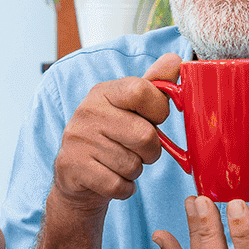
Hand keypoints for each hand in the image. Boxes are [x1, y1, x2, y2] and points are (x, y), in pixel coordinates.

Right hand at [52, 53, 180, 208]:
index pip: (141, 90)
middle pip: (145, 136)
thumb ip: (153, 85)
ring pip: (132, 165)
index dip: (158, 110)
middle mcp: (86, 112)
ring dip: (135, 171)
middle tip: (138, 151)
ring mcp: (77, 140)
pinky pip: (118, 185)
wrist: (76, 176)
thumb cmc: (111, 138)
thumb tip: (175, 60)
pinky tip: (112, 179)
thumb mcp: (129, 109)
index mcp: (102, 92)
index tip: (153, 119)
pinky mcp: (73, 168)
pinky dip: (123, 188)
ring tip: (120, 164)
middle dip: (151, 151)